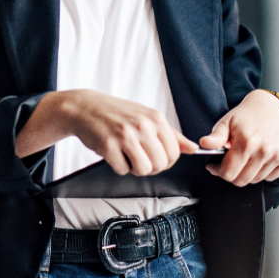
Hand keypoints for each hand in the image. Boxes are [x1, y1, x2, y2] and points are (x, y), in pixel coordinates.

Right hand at [65, 90, 197, 175]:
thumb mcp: (146, 117)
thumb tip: (193, 148)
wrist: (85, 107)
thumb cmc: (117, 113)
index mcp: (155, 118)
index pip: (174, 153)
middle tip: (137, 155)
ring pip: (144, 170)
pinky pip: (122, 170)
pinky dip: (118, 166)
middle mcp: (142, 125)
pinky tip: (113, 152)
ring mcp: (125, 135)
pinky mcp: (108, 146)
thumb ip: (171, 134)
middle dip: (149, 166)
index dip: (165, 161)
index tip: (154, 156)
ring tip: (126, 154)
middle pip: (160, 164)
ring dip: (134, 168)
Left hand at [199, 89, 278, 185]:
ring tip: (245, 159)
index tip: (216, 167)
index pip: (229, 173)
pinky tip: (259, 159)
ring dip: (248, 174)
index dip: (219, 171)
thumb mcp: (227, 122)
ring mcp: (278, 155)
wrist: (272, 106)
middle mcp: (264, 150)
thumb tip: (204, 144)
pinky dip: (263, 173)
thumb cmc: (247, 114)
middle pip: (243, 180)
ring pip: (257, 180)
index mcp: (247, 142)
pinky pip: (272, 177)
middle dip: (232, 175)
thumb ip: (215, 137)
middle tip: (229, 164)